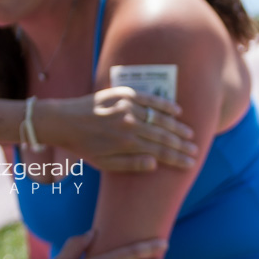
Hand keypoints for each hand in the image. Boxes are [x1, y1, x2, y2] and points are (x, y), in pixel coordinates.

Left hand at [39, 88, 197, 171]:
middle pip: (164, 136)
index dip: (177, 158)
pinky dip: (164, 105)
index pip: (160, 152)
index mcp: (126, 144)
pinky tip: (177, 111)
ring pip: (160, 118)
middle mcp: (130, 125)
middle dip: (182, 144)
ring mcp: (127, 107)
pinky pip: (149, 99)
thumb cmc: (83, 146)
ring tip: (190, 134)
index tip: (190, 162)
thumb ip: (130, 164)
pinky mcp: (123, 94)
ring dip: (177, 127)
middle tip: (196, 150)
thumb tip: (154, 164)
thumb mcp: (104, 163)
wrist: (62, 121)